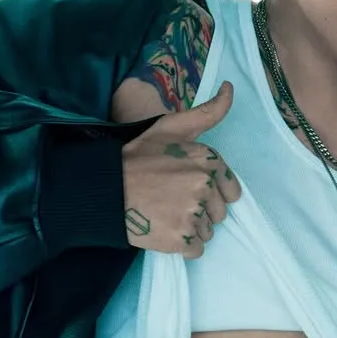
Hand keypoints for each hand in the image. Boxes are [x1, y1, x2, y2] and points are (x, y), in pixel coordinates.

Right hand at [120, 80, 242, 256]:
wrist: (106, 188)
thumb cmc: (138, 157)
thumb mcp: (172, 127)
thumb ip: (207, 112)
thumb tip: (230, 88)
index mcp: (208, 160)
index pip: (230, 190)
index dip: (209, 191)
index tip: (186, 188)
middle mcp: (205, 185)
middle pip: (218, 213)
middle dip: (199, 210)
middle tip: (170, 200)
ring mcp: (193, 213)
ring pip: (207, 231)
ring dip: (190, 227)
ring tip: (164, 213)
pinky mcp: (181, 238)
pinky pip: (195, 249)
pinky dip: (181, 245)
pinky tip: (163, 229)